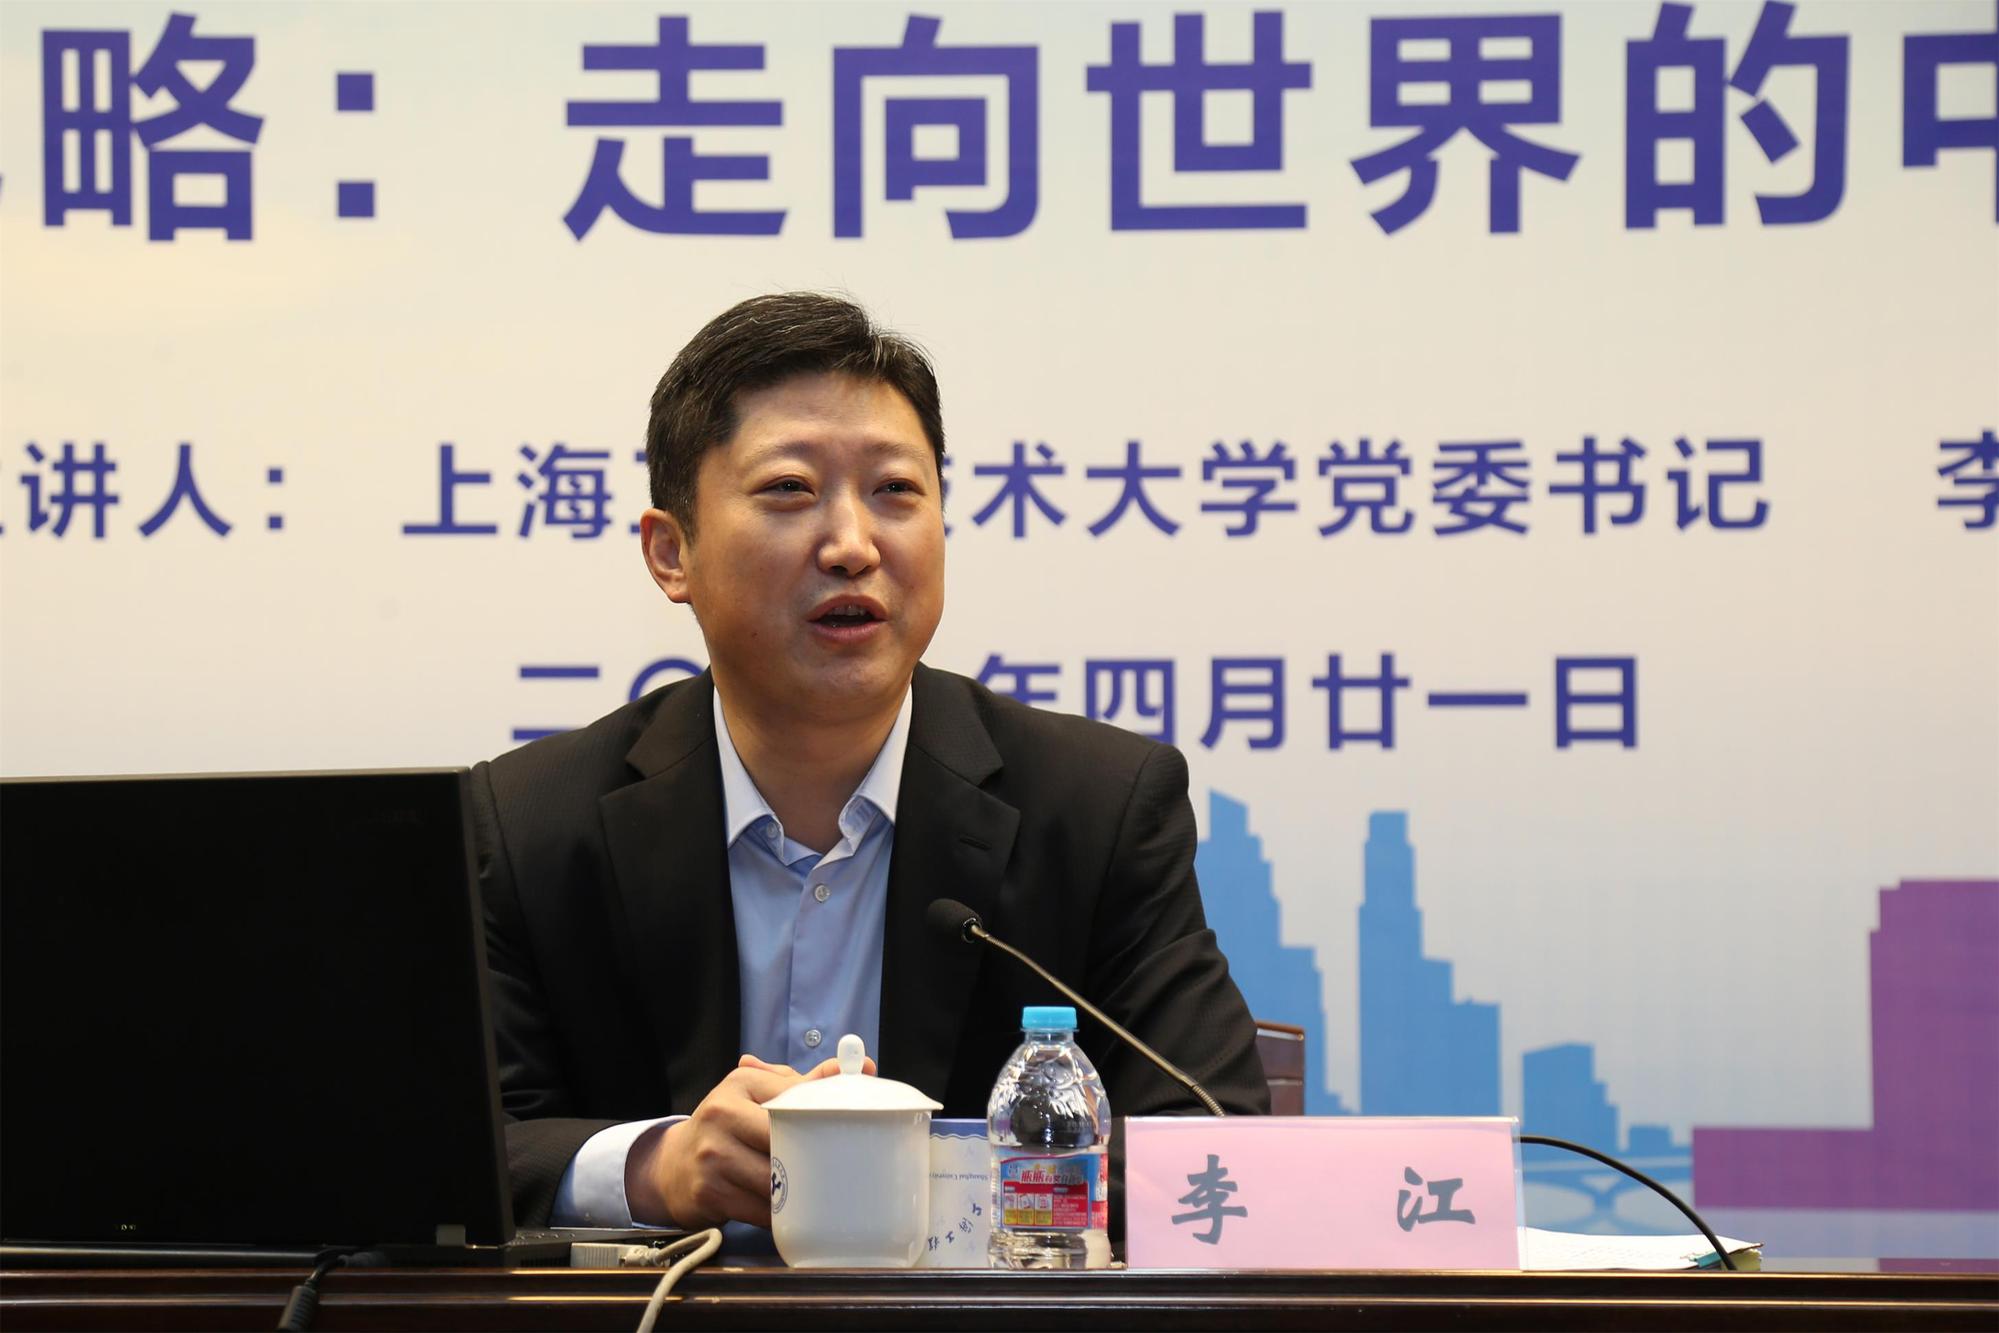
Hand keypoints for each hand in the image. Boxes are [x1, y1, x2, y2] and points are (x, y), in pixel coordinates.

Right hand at [626, 1051, 874, 1228]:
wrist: (675, 1166)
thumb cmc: (730, 1127)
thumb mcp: (761, 1095)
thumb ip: (806, 1084)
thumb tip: (863, 1066)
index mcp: (742, 1082)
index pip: (795, 1098)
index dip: (824, 1120)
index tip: (850, 1134)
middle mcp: (722, 1112)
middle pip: (786, 1141)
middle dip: (814, 1160)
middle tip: (841, 1172)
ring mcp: (712, 1153)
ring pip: (775, 1181)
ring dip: (799, 1194)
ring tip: (817, 1195)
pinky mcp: (708, 1191)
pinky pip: (760, 1210)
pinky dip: (780, 1216)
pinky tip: (789, 1213)